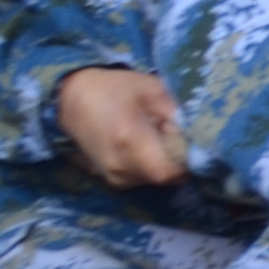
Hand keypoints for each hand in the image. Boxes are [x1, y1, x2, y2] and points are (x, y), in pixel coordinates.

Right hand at [57, 65, 187, 186]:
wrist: (71, 100)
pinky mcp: (110, 180)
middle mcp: (120, 166)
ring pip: (153, 179)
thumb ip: (177, 112)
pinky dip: (149, 165)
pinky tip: (142, 144)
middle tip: (172, 133)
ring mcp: (113, 177)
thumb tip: (197, 134)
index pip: (169, 172)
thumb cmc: (114, 89)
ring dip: (162, 162)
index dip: (186, 161)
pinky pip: (140, 178)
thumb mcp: (152, 89)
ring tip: (155, 135)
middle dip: (176, 158)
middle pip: (164, 177)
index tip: (190, 141)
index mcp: (130, 140)